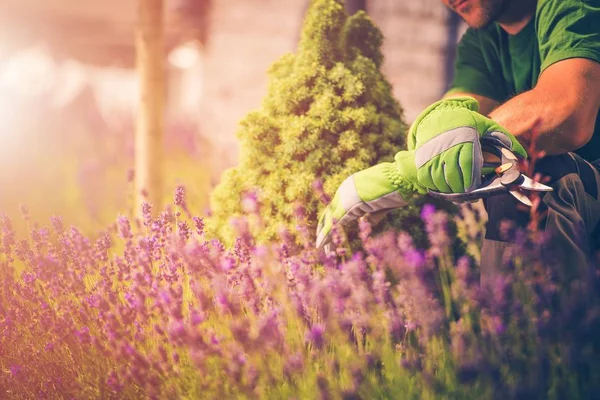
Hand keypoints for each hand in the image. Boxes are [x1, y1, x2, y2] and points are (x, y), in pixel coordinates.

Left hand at [315, 151, 425, 248]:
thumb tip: (366, 221)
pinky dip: (326, 236)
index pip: (337, 207)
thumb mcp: (382, 204)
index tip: (330, 234)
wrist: (401, 178)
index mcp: (351, 188)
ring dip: (325, 236)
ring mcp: (345, 196)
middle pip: (329, 213)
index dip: (332, 222)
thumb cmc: (397, 189)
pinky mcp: (347, 205)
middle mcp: (345, 190)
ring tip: (324, 251)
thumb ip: (373, 213)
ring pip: (329, 220)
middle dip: (324, 230)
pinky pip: (333, 223)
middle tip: (323, 246)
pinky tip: (321, 246)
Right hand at [407, 97, 526, 192]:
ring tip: (456, 190)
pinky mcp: (421, 161)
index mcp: (465, 140)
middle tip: (467, 192)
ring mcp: (432, 155)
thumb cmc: (466, 122)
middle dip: (462, 189)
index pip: (469, 167)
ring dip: (449, 190)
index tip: (474, 188)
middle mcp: (447, 148)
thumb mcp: (487, 125)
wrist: (438, 116)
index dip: (472, 181)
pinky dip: (436, 187)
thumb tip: (522, 155)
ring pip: (440, 181)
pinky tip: (444, 186)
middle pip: (454, 178)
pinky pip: (428, 180)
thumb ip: (505, 139)